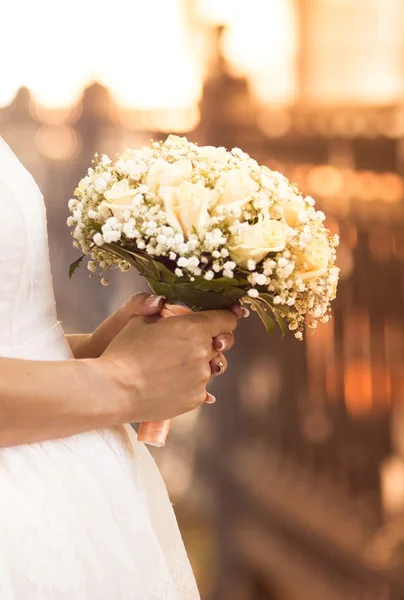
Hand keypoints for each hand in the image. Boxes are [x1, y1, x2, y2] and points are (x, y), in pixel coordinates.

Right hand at [98, 308, 237, 421]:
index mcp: (194, 328)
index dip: (226, 317)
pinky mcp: (195, 399)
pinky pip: (201, 388)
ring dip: (199, 363)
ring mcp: (201, 378)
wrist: (113, 390)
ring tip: (173, 366)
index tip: (227, 317)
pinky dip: (190, 383)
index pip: (226, 320)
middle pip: (221, 343)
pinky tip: (169, 382)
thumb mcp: (139, 320)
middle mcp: (203, 352)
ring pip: (211, 366)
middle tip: (191, 342)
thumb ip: (159, 310)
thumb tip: (163, 303)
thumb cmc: (123, 352)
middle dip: (211, 340)